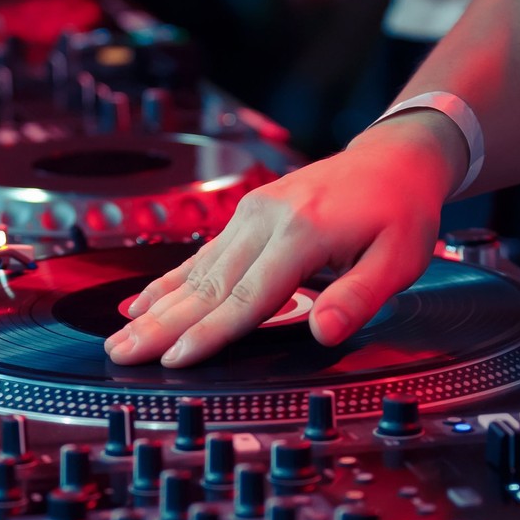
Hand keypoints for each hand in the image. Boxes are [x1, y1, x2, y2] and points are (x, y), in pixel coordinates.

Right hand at [105, 116, 458, 367]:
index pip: (249, 298)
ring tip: (118, 338)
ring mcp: (252, 214)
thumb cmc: (401, 213)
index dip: (209, 334)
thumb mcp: (400, 258)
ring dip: (154, 308)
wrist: (395, 158)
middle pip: (207, 285)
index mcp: (302, 233)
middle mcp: (266, 219)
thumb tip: (325, 333)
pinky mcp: (248, 214)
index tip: (173, 361)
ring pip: (196, 270)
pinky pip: (203, 255)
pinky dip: (168, 281)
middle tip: (119, 355)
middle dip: (161, 325)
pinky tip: (140, 303)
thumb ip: (360, 297)